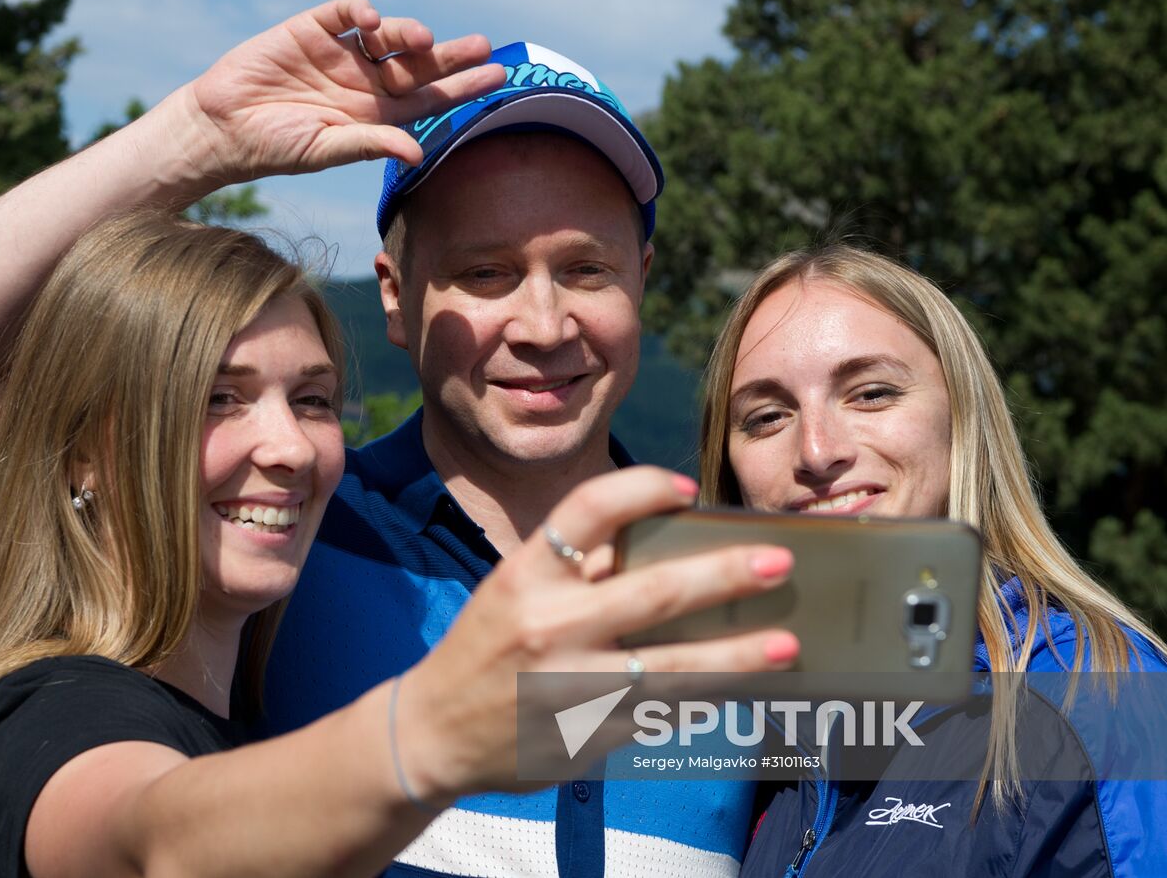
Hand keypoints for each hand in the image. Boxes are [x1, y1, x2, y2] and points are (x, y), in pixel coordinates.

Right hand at [184, 0, 505, 182]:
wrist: (223, 126)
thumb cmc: (276, 147)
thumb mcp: (325, 150)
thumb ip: (369, 145)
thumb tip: (416, 153)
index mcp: (374, 114)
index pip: (428, 99)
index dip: (462, 89)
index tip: (496, 79)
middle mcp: (364, 81)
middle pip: (418, 64)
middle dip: (452, 57)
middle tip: (483, 46)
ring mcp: (340, 54)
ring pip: (388, 37)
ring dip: (408, 33)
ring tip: (423, 39)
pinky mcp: (312, 30)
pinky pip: (345, 13)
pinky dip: (361, 12)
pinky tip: (372, 20)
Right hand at [394, 467, 800, 801]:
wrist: (434, 733)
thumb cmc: (484, 649)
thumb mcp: (512, 592)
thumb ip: (574, 568)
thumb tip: (660, 544)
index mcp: (525, 575)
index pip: (589, 510)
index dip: (642, 489)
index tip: (686, 489)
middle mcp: (549, 626)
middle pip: (655, 591)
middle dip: (726, 575)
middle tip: (779, 563)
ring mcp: (571, 686)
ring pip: (674, 668)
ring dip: (738, 655)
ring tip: (788, 644)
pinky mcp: (588, 734)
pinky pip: (660, 713)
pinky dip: (704, 700)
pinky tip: (742, 691)